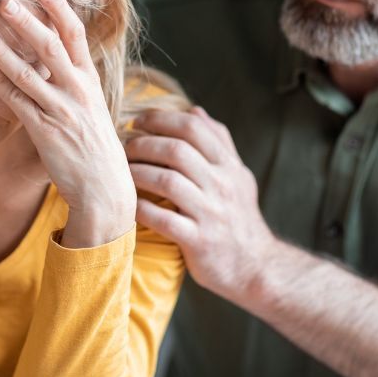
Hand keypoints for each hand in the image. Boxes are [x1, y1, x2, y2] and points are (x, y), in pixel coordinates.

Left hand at [0, 0, 135, 248]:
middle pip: (52, 48)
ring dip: (4, 52)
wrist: (104, 187)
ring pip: (29, 75)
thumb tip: (57, 50)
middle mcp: (78, 92)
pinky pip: (19, 104)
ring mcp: (62, 112)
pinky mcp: (46, 133)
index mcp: (90, 80)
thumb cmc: (94, 144)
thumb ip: (74, 78)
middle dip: (28, 23)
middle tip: (4, 0)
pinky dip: (1, 85)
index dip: (61, 9)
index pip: (76, 36)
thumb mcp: (92, 104)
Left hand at [125, 107, 276, 298]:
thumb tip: (194, 110)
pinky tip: (128, 204)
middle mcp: (221, 185)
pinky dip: (140, 208)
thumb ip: (218, 143)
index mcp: (228, 166)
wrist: (256, 266)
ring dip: (137, 172)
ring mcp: (210, 213)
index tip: (137, 122)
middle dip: (143, 144)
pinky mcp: (198, 241)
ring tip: (122, 172)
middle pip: (177, 150)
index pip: (194, 127)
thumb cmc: (239, 218)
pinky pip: (163, 219)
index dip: (160, 119)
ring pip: (167, 181)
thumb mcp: (237, 175)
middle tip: (124, 147)